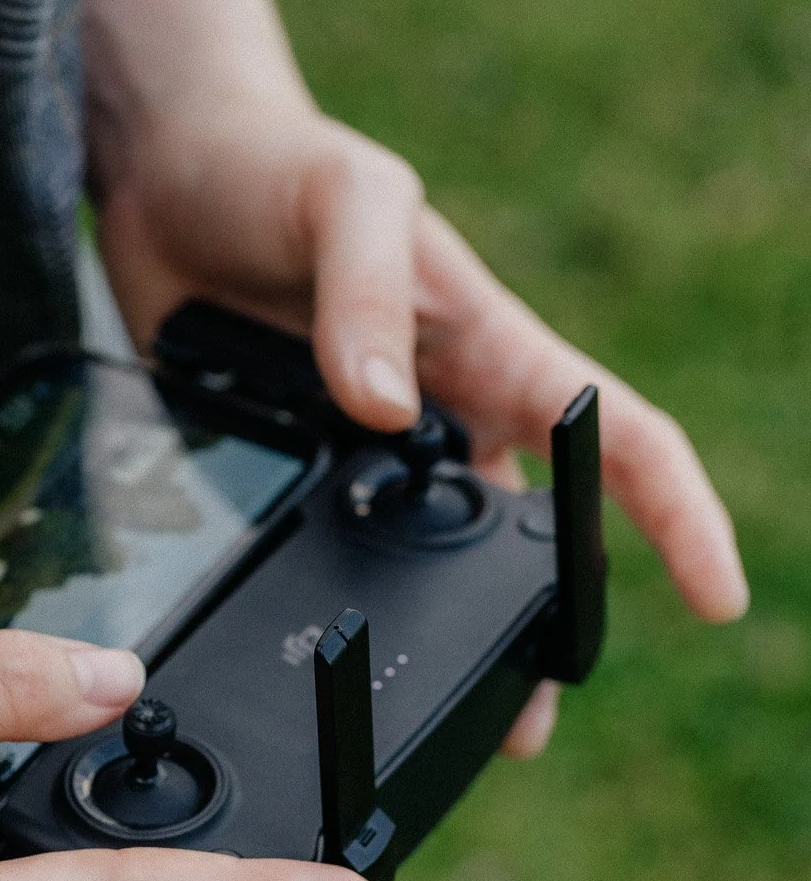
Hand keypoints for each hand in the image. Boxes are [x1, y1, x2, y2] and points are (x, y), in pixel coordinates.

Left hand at [88, 90, 749, 756]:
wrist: (163, 168)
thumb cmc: (273, 162)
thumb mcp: (341, 200)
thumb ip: (365, 293)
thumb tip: (386, 407)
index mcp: (485, 340)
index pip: (615, 433)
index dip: (676, 513)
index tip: (716, 594)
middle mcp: (436, 400)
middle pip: (520, 526)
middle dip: (541, 620)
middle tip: (526, 718)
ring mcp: (362, 435)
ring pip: (420, 552)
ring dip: (432, 626)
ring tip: (424, 715)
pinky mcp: (286, 452)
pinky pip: (320, 536)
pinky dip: (329, 591)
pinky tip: (302, 644)